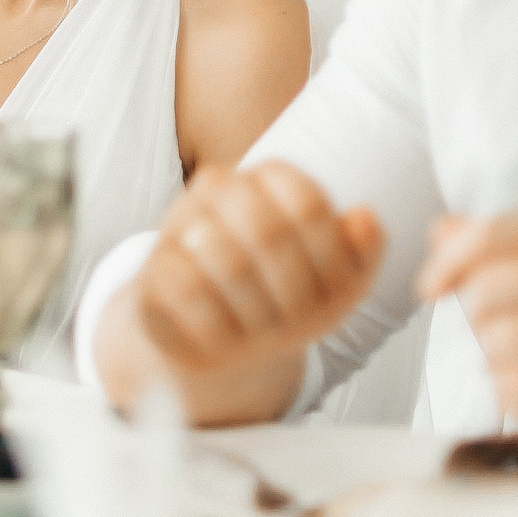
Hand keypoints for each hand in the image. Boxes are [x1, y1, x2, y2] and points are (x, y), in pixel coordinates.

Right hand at [136, 161, 385, 375]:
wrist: (217, 333)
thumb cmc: (286, 297)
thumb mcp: (337, 280)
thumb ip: (364, 249)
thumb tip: (365, 217)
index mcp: (270, 178)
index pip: (308, 204)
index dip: (330, 260)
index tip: (332, 293)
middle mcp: (220, 187)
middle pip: (269, 232)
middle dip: (294, 293)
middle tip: (298, 323)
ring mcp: (179, 223)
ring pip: (229, 263)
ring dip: (258, 314)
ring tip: (263, 333)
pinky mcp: (152, 268)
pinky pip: (189, 293)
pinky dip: (221, 328)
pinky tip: (229, 339)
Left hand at [419, 211, 517, 462]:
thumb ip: (506, 247)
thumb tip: (442, 230)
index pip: (506, 230)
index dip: (455, 256)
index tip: (429, 288)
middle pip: (488, 288)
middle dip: (479, 319)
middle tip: (510, 338)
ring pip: (494, 340)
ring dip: (498, 361)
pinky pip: (510, 387)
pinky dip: (512, 395)